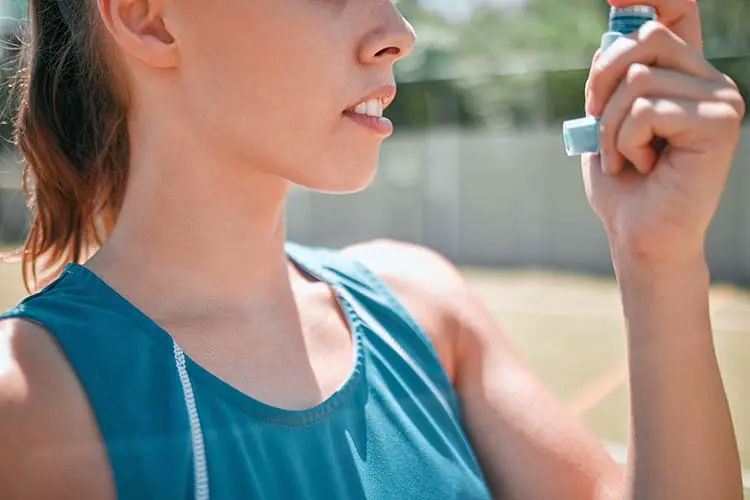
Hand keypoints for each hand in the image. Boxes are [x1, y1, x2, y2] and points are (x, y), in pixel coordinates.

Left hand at [582, 0, 745, 267]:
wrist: (639, 235)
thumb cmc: (623, 183)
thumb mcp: (603, 122)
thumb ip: (610, 79)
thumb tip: (610, 33)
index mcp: (683, 75)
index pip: (677, 12)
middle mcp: (709, 78)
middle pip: (643, 37)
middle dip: (600, 83)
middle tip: (597, 125)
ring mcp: (721, 97)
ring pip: (637, 78)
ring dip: (609, 125)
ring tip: (623, 157)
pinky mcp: (720, 121)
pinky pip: (645, 109)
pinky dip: (624, 142)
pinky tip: (640, 167)